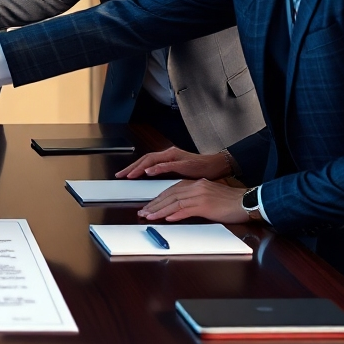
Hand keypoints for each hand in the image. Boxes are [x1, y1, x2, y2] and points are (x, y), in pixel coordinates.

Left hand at [116, 146, 231, 180]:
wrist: (222, 169)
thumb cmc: (205, 174)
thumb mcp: (184, 177)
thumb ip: (171, 179)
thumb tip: (161, 188)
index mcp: (171, 158)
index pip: (148, 161)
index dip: (135, 167)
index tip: (124, 174)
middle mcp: (173, 156)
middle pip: (148, 159)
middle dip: (133, 167)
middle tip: (121, 175)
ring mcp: (180, 160)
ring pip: (156, 162)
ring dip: (142, 169)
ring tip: (131, 175)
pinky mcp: (187, 165)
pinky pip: (170, 166)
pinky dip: (159, 168)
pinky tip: (150, 171)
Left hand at [137, 179, 257, 223]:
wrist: (246, 201)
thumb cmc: (230, 202)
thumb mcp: (208, 196)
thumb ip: (193, 199)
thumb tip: (178, 209)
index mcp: (195, 183)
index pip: (171, 190)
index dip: (158, 199)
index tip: (149, 206)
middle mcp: (195, 187)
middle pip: (169, 195)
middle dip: (154, 204)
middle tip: (143, 212)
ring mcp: (199, 195)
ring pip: (174, 202)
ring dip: (159, 210)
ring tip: (149, 216)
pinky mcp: (205, 205)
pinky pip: (186, 209)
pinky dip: (175, 214)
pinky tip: (167, 218)